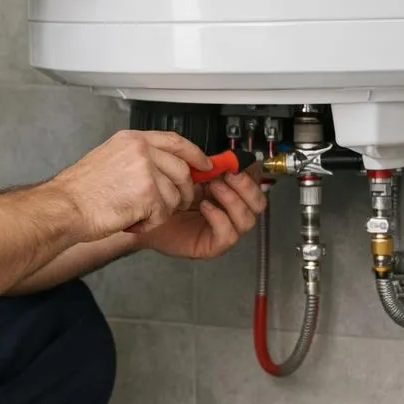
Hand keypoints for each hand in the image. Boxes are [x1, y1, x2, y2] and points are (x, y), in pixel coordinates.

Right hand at [46, 130, 210, 240]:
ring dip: (161, 211)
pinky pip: (164, 213)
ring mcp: (146, 171)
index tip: (204, 165)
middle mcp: (141, 151)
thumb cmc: (81, 191)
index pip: (175, 141)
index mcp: (131, 139)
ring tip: (138, 214)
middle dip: (183, 192)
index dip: (194, 154)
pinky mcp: (148, 194)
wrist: (64, 207)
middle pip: (182, 171)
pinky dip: (150, 223)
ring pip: (175, 195)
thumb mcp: (109, 158)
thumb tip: (166, 167)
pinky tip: (132, 221)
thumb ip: (138, 158)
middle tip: (172, 204)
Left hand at [137, 171, 267, 260]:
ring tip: (213, 188)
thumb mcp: (188, 174)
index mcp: (229, 192)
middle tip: (230, 175)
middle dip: (247, 187)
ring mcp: (224, 229)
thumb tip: (225, 158)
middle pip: (258, 204)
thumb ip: (207, 166)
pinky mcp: (212, 245)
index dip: (252, 174)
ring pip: (247, 220)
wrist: (144, 214)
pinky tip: (204, 206)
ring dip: (233, 200)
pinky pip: (228, 235)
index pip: (255, 184)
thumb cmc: (164, 196)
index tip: (238, 163)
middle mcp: (230, 211)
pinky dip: (219, 218)